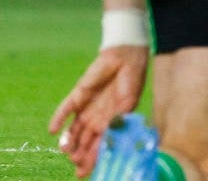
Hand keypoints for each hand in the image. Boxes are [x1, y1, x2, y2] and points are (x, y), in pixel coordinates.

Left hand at [50, 46, 148, 176]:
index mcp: (111, 122)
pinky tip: (54, 131)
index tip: (87, 172)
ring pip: (74, 130)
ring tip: (66, 151)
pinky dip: (59, 119)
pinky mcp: (78, 95)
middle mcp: (96, 118)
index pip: (100, 144)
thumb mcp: (128, 103)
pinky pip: (65, 109)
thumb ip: (119, 119)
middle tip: (76, 166)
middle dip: (80, 155)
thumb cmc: (132, 81)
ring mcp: (86, 107)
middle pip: (85, 141)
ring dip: (69, 141)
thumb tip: (111, 137)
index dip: (94, 158)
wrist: (126, 58)